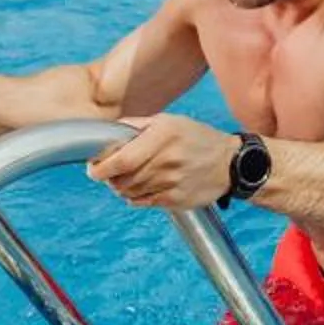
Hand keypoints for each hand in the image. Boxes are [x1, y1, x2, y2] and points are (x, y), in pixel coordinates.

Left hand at [87, 113, 232, 211]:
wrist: (230, 163)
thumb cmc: (195, 138)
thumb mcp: (168, 121)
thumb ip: (135, 126)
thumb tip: (105, 133)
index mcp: (163, 135)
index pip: (123, 159)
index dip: (102, 168)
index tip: (92, 169)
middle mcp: (168, 159)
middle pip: (122, 178)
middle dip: (109, 178)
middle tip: (108, 173)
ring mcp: (172, 182)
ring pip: (129, 192)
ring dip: (122, 187)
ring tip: (130, 178)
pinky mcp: (176, 200)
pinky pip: (142, 202)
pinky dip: (135, 197)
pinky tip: (144, 187)